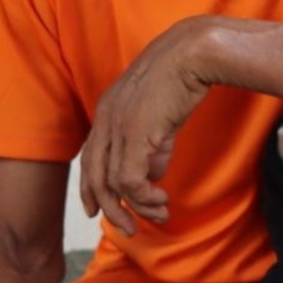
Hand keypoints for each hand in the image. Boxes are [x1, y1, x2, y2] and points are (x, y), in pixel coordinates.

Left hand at [77, 16, 214, 234]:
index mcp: (107, 110)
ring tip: (159, 214)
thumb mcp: (161, 114)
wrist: (193, 53)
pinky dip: (143, 197)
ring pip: (113, 183)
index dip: (91, 188)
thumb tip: (154, 173)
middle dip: (109, 208)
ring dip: (136, 206)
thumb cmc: (183, 75)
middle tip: (129, 229)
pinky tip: (161, 200)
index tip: (99, 210)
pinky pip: (130, 180)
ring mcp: (117, 127)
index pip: (90, 157)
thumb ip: (153, 144)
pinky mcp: (134, 135)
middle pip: (94, 176)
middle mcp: (105, 120)